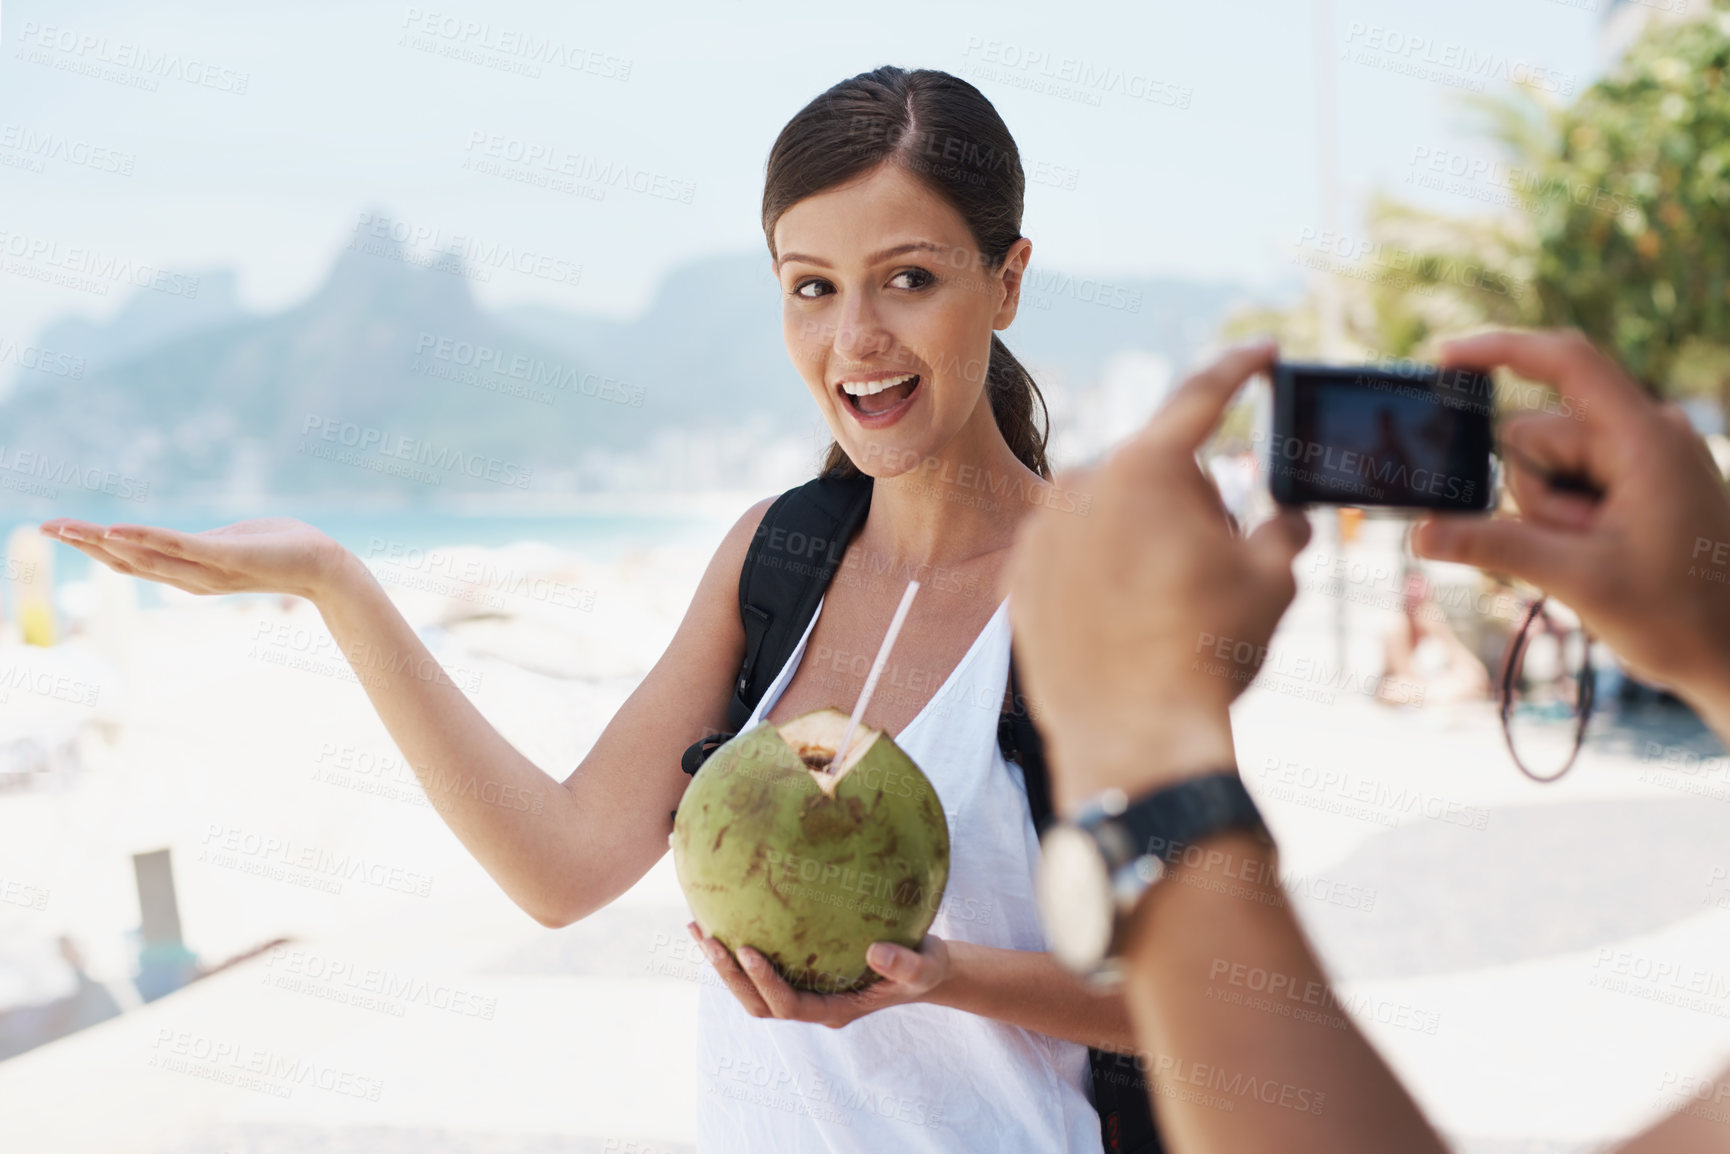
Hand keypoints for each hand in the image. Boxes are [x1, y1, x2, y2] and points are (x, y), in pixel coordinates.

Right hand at [39, 517, 349, 602]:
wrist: (325, 564)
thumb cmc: (282, 548)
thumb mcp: (231, 544)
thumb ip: (203, 544)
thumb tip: (189, 540)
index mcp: (189, 572)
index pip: (130, 561)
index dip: (92, 547)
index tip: (57, 530)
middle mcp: (190, 577)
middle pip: (125, 562)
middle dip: (83, 544)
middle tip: (43, 528)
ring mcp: (207, 569)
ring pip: (144, 556)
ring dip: (102, 541)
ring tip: (68, 528)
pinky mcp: (226, 557)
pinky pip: (180, 547)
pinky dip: (147, 538)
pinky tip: (117, 529)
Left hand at [689, 921, 947, 1027]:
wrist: (924, 966)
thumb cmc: (924, 967)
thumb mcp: (923, 967)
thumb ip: (904, 964)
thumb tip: (875, 950)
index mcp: (834, 1009)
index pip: (788, 1005)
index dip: (764, 983)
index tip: (747, 950)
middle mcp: (812, 1003)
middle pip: (758, 1003)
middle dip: (730, 976)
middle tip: (709, 938)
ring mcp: (804, 990)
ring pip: (752, 990)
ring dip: (724, 964)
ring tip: (698, 927)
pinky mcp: (801, 972)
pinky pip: (763, 964)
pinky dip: (738, 948)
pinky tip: (724, 912)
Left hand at [1007, 341, 1310, 811]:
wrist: (1132, 738)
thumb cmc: (1207, 654)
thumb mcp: (1272, 582)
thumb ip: (1281, 527)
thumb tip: (1284, 516)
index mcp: (1150, 468)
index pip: (1203, 397)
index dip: (1241, 371)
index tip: (1262, 355)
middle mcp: (1084, 485)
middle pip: (1158, 472)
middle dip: (1191, 505)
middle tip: (1211, 572)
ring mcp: (1043, 532)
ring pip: (1110, 514)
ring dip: (1141, 540)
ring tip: (1162, 611)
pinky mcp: (1019, 577)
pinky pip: (1071, 556)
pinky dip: (1098, 574)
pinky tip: (1120, 622)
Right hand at [1413, 329, 1729, 718]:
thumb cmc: (1682, 618)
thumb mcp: (1580, 580)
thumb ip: (1496, 547)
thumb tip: (1422, 532)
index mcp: (1644, 440)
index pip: (1568, 363)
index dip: (1502, 350)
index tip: (1444, 358)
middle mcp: (1644, 436)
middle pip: (1537, 435)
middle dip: (1533, 494)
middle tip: (1576, 547)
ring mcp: (1640, 461)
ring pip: (1545, 467)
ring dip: (1548, 516)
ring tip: (1593, 558)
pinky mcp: (1635, 486)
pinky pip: (1568, 487)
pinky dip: (1562, 522)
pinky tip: (1593, 557)